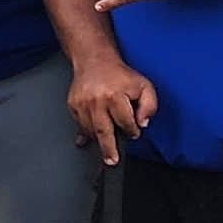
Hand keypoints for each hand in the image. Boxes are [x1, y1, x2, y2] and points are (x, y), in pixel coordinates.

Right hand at [64, 49, 157, 164]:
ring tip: (106, 146)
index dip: (132, 129)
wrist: (94, 61)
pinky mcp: (73, 105)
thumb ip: (149, 105)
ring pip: (91, 130)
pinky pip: (80, 125)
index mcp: (115, 95)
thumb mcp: (143, 86)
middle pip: (103, 131)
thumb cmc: (119, 75)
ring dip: (99, 139)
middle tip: (111, 161)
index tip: (134, 132)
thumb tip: (143, 123)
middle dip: (108, 149)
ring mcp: (82, 104)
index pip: (125, 122)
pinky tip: (87, 140)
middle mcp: (96, 100)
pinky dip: (85, 133)